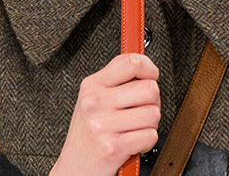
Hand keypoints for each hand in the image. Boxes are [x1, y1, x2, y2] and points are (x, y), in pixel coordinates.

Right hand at [49, 52, 160, 175]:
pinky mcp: (114, 147)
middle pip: (149, 88)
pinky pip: (150, 135)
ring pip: (153, 113)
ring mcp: (104, 124)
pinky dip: (147, 141)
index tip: (152, 75)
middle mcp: (96, 102)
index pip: (130, 62)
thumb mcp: (92, 99)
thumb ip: (115, 82)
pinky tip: (134, 142)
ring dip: (151, 124)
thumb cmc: (87, 133)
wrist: (74, 169)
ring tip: (135, 128)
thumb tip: (145, 69)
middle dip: (153, 101)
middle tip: (142, 109)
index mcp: (92, 85)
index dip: (149, 67)